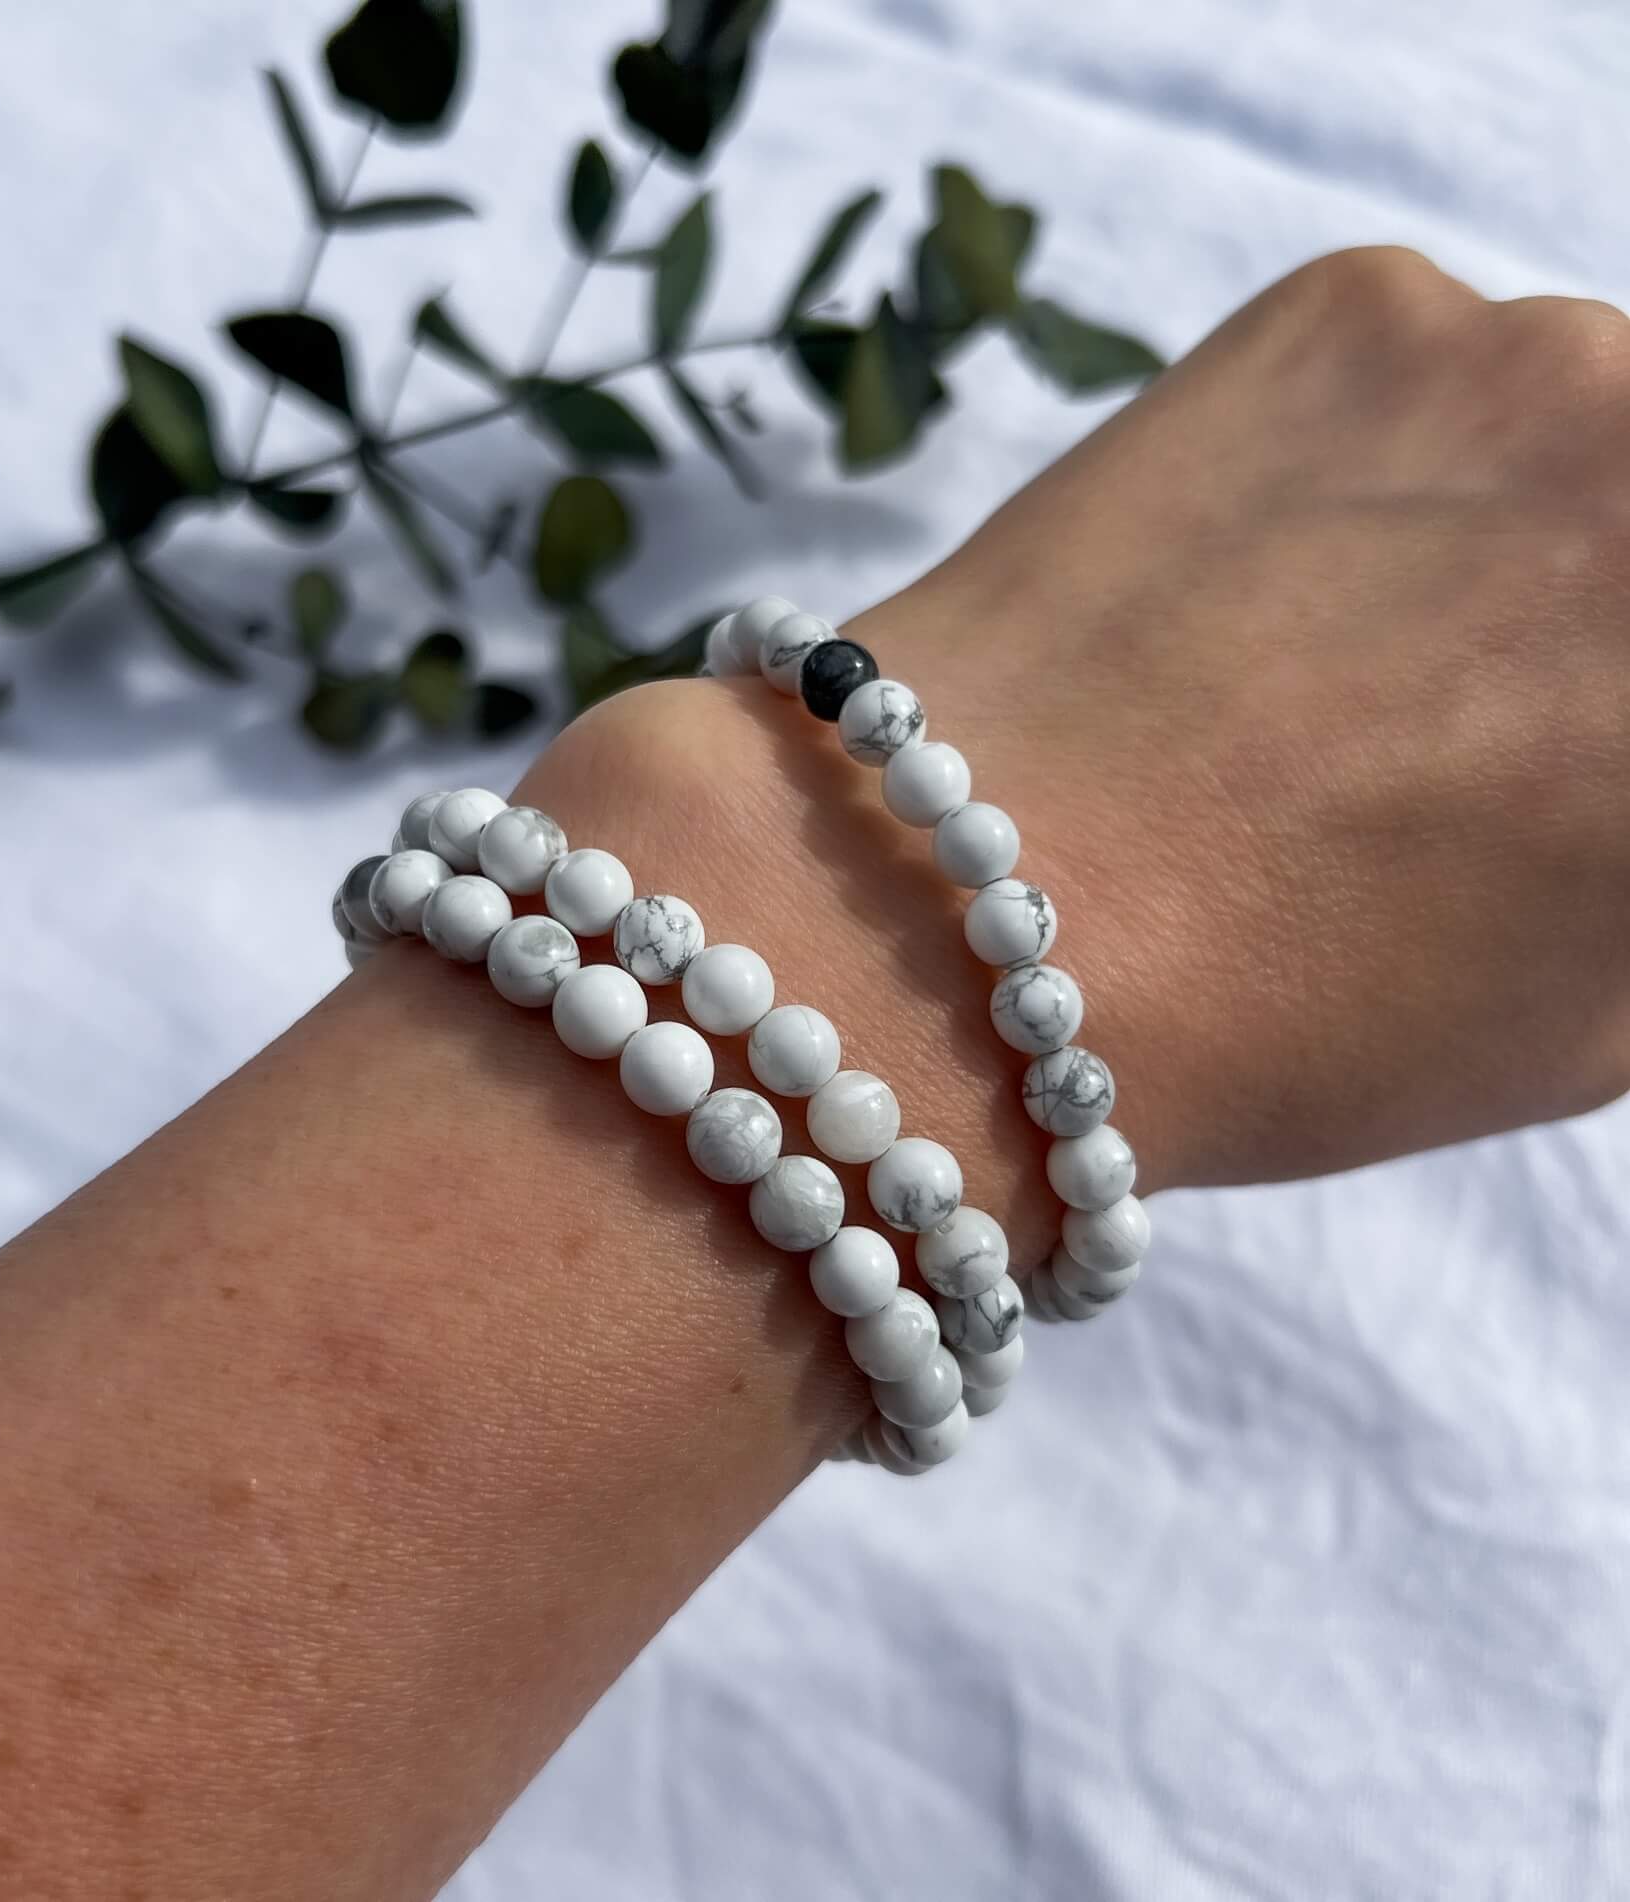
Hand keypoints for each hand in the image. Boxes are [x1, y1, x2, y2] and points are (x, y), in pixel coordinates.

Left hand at [517, 247, 1629, 1260]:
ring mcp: (1527, 353)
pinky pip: (1421, 371)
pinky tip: (1250, 582)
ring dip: (1500, 521)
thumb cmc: (1291, 1015)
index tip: (1541, 743)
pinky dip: (1371, 459)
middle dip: (1579, 614)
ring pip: (1565, 428)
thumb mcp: (1597, 1000)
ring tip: (1330, 658)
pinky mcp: (1353, 304)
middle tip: (1463, 710)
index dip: (1588, 718)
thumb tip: (1604, 738)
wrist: (964, 918)